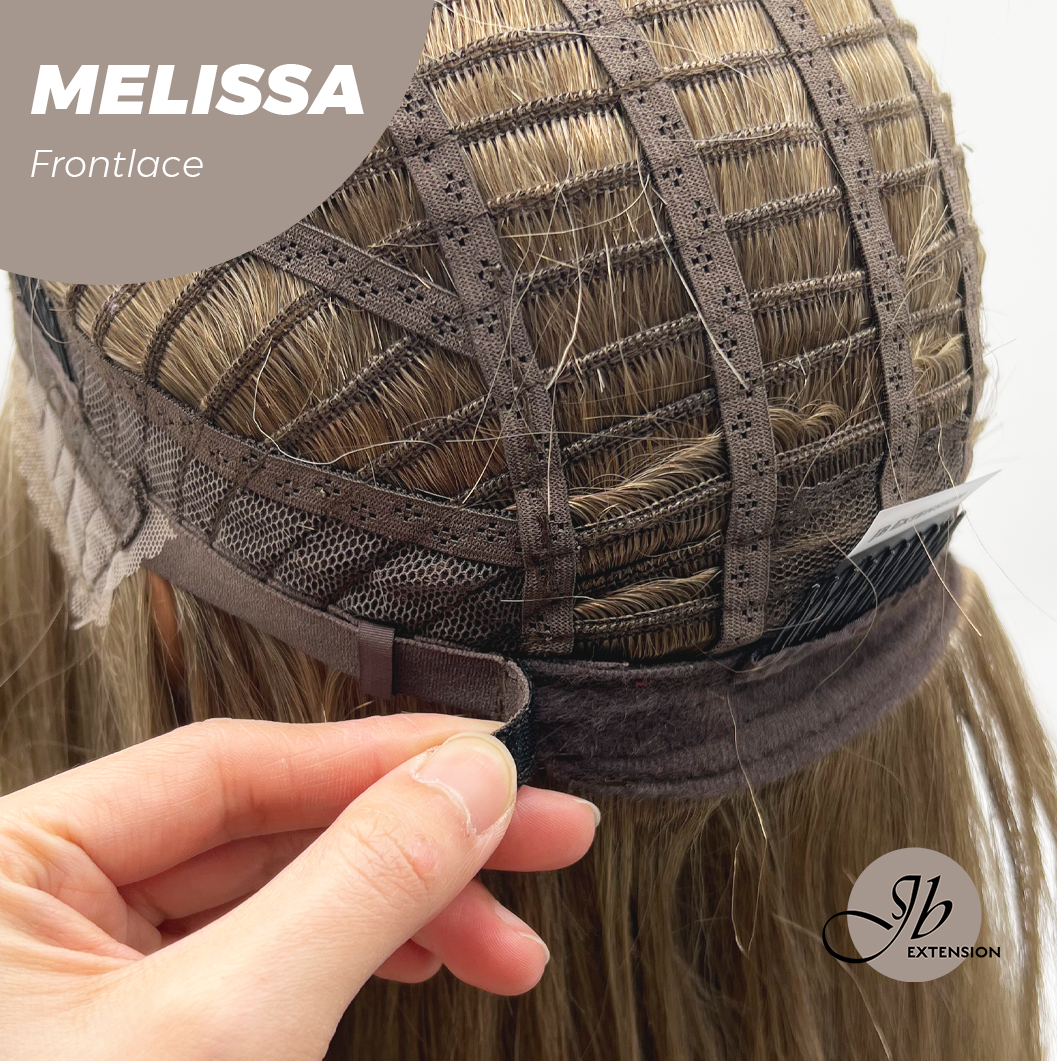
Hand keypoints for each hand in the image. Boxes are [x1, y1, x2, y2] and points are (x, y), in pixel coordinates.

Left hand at [0, 714, 598, 1060]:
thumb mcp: (230, 1033)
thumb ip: (359, 881)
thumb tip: (472, 779)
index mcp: (11, 862)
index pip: (232, 764)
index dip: (378, 757)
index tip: (494, 763)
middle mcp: (40, 901)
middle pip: (270, 825)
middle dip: (416, 839)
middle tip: (542, 838)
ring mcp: (88, 970)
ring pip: (279, 890)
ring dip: (405, 906)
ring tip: (504, 944)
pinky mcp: (137, 1029)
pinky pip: (266, 955)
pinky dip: (356, 956)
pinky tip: (423, 960)